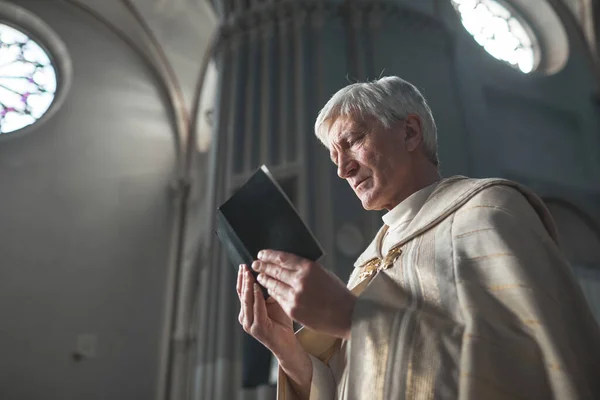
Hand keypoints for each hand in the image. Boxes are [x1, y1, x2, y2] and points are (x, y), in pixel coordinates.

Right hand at [237, 264, 312, 397]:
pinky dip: (256, 298)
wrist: (287, 344)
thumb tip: (268, 272)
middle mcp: (245, 317)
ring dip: (248, 286)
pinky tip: (257, 288)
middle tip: (245, 266)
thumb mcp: (273, 303)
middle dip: (243, 279)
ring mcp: (249, 324)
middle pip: (241, 294)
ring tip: (249, 274)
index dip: (242, 278)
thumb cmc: (281, 323)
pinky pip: (256, 309)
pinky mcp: (257, 328)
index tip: (244, 265)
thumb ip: (268, 291)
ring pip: (246, 301)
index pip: (242, 291)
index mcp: (247, 311)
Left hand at [253, 250, 356, 338]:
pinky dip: (272, 292)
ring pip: (273, 285)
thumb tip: (287, 264)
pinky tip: (269, 289)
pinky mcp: (293, 310)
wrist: (346, 315)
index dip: (269, 255)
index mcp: (308, 268)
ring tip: (260, 276)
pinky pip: (278, 298)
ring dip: (265, 279)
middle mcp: (300, 281)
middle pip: (275, 270)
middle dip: (263, 266)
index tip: (261, 254)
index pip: (283, 258)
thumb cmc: (337, 293)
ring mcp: (295, 296)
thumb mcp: (323, 273)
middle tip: (255, 264)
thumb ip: (305, 268)